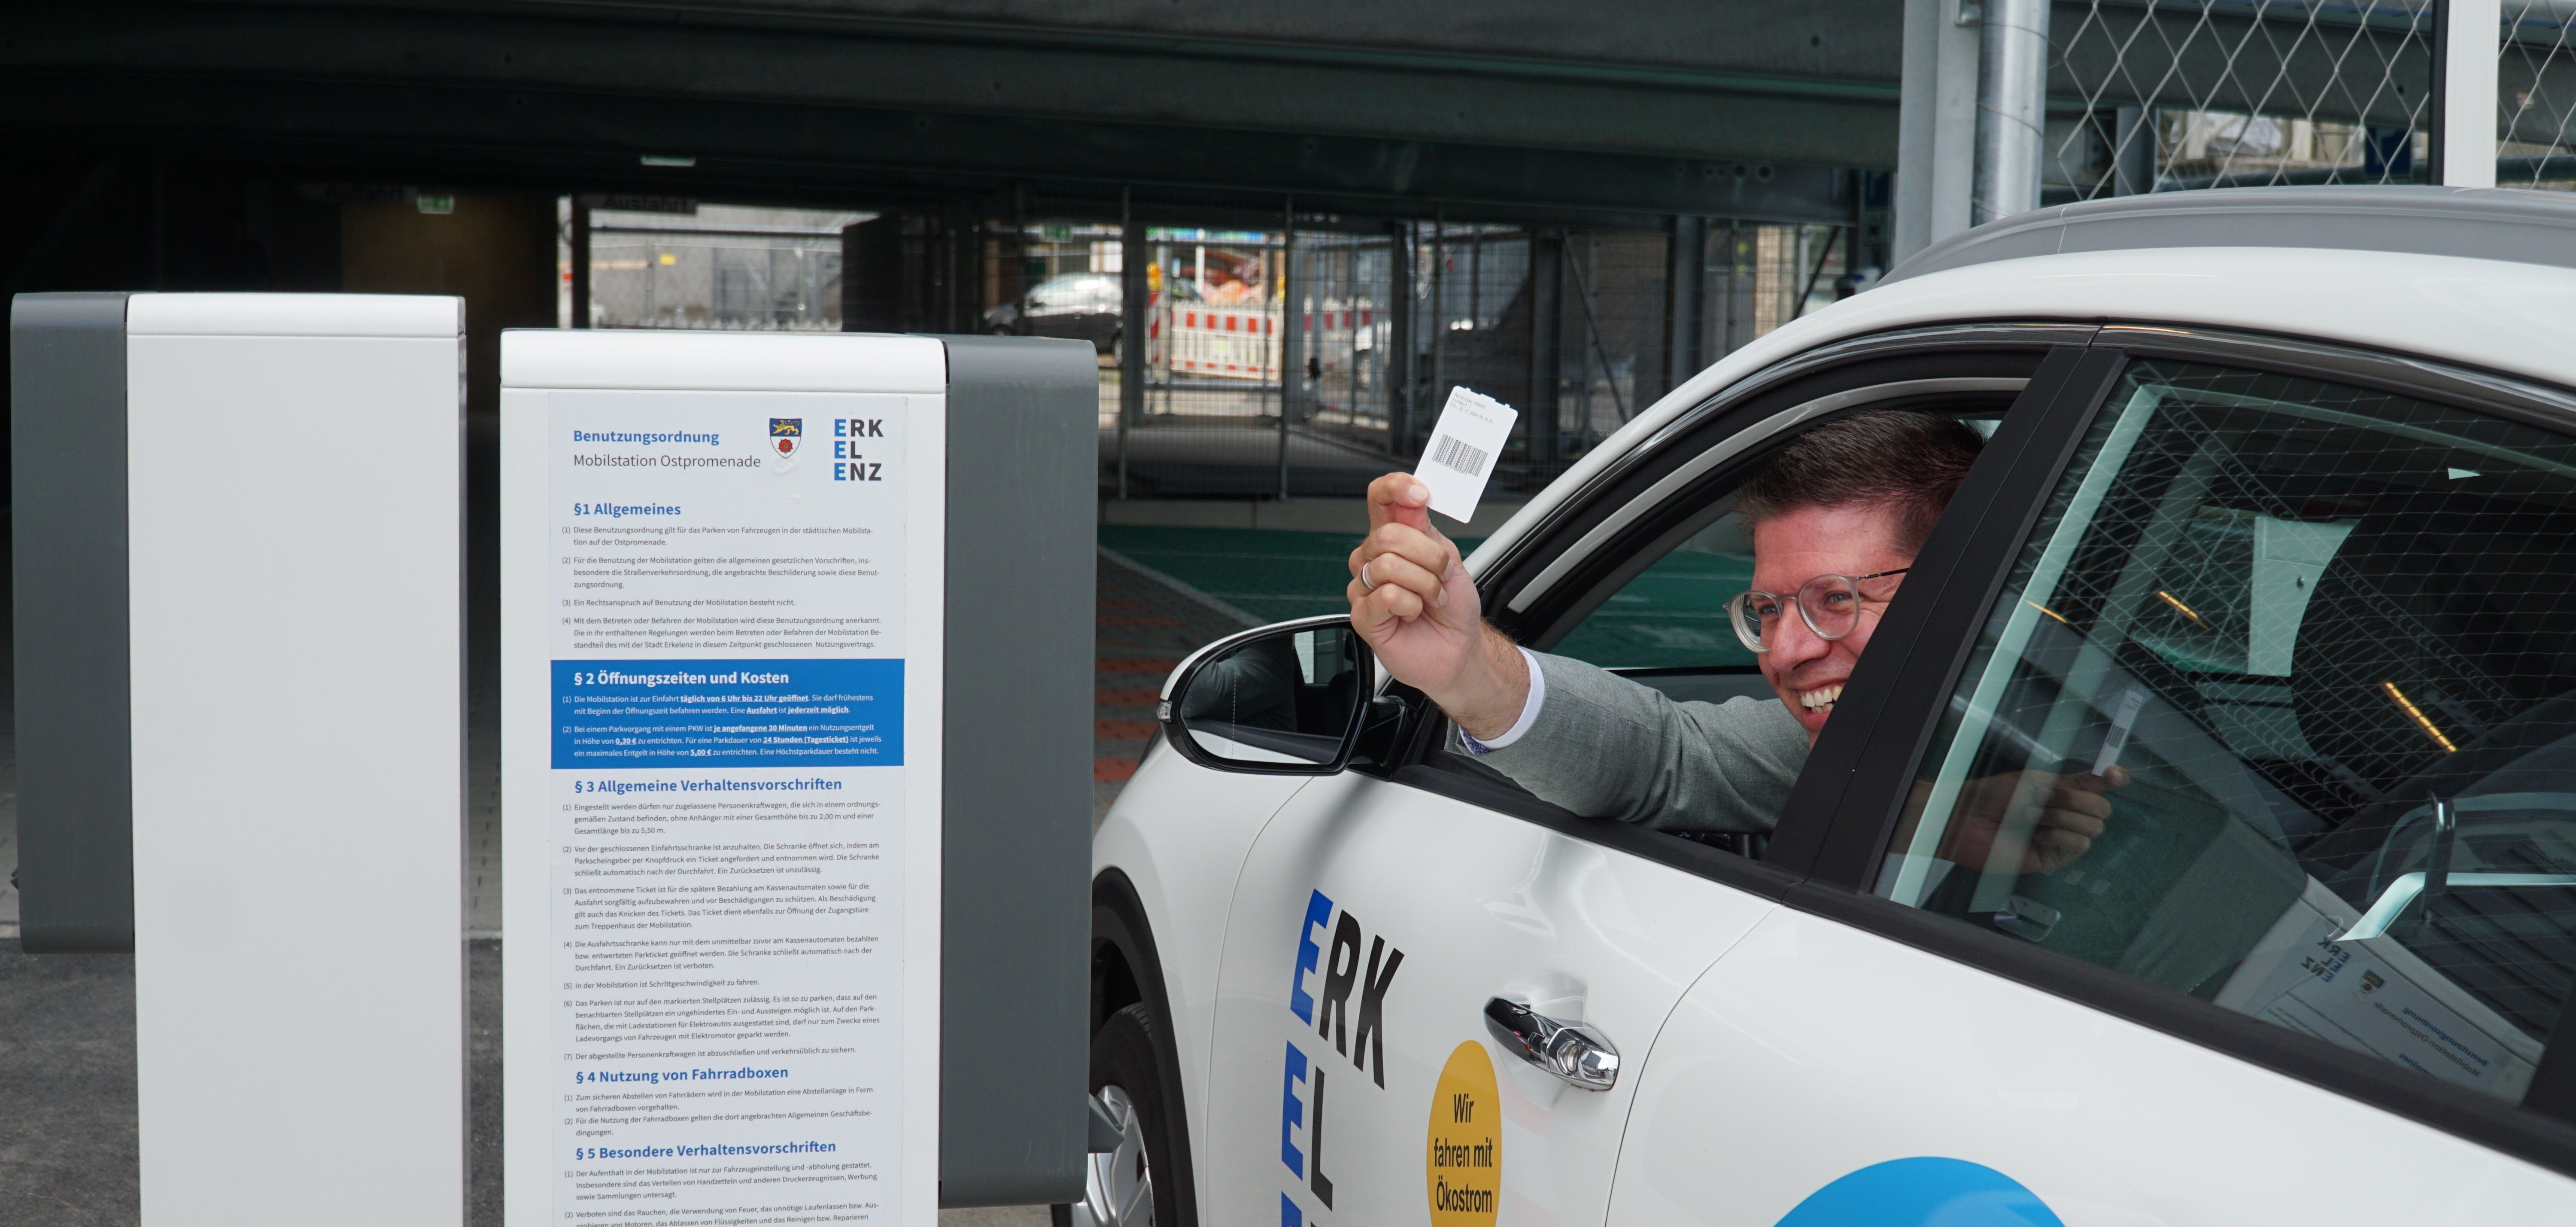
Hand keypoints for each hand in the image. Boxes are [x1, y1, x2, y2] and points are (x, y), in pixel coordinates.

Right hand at [1346, 472, 1524, 737]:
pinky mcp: (1363, 615)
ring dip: (1423, 584)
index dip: (1396, 488)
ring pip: (1388, 565)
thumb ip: (1428, 532)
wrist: (1459, 650)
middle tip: (1440, 576)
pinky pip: (1385, 595)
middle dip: (1427, 556)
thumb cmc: (1453, 608)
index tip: (1420, 495)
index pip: (1380, 498)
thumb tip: (1413, 504)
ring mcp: (1366, 586)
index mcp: (1397, 537)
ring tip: (1430, 599)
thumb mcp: (1450, 560)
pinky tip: (1413, 614)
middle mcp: (1376, 558)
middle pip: (1387, 534)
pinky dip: (1411, 604)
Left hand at [1936, 765, 2127, 875]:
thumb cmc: (1993, 797)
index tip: (2113, 775)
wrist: (1968, 820)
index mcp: (2064, 793)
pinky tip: (2038, 835)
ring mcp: (2063, 838)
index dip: (2115, 779)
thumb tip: (2106, 776)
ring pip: (2094, 828)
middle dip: (2077, 799)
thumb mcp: (2034, 780)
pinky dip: (2060, 835)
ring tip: (2031, 815)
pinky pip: (2079, 845)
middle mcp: (2068, 815)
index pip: (2102, 787)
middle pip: (2103, 809)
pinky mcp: (2055, 858)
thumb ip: (2073, 781)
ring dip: (2063, 817)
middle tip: (2043, 795)